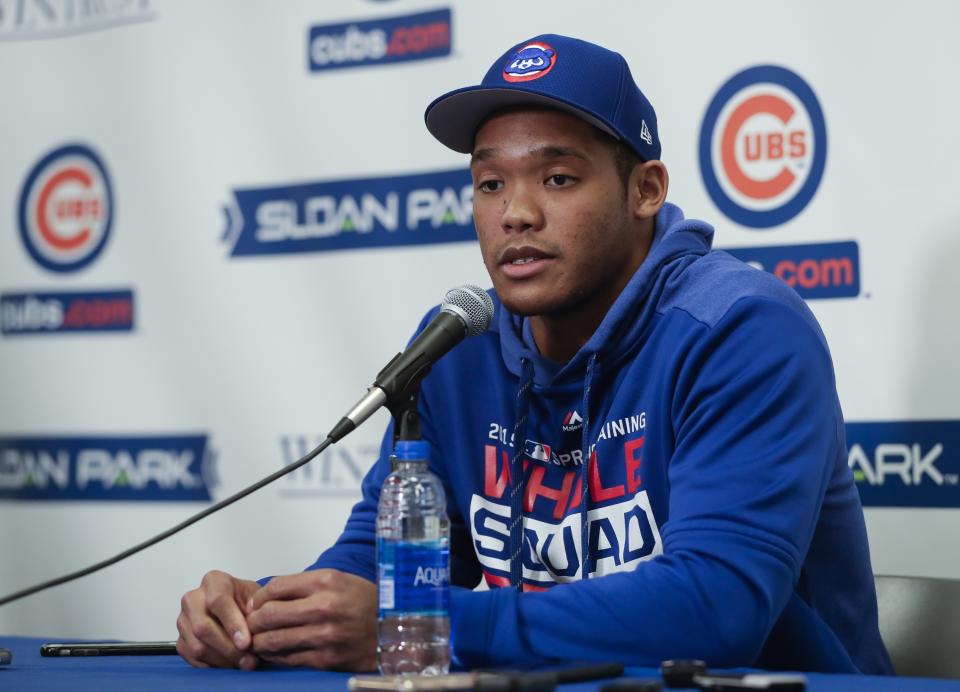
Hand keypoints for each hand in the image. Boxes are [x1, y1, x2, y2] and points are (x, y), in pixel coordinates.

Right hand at [176, 570, 261, 669]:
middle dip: (228, 648)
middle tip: (249, 660)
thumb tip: (253, 620)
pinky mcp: (181, 640)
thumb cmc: (246, 600)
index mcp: (213, 581)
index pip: (218, 601)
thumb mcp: (256, 595)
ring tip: (244, 664)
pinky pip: (192, 659)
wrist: (236, 607)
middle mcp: (193, 598)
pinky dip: (213, 666)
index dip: (232, 624)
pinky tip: (231, 665)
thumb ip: (257, 606)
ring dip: (223, 660)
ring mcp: (183, 620)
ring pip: (197, 646)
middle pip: (202, 627)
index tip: (246, 642)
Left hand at [246, 569, 376, 670]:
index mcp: (326, 581)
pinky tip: (274, 653)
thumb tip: (267, 596)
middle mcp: (324, 607)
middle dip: (254, 621)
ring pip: (274, 640)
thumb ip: (303, 584)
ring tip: (258, 640)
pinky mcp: (326, 658)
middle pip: (270, 614)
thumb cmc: (364, 602)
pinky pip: (288, 659)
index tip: (256, 604)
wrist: (391, 629)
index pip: (276, 587)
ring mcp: (324, 635)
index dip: (259, 597)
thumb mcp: (338, 579)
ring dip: (260, 641)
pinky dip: (275, 656)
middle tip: (251, 624)